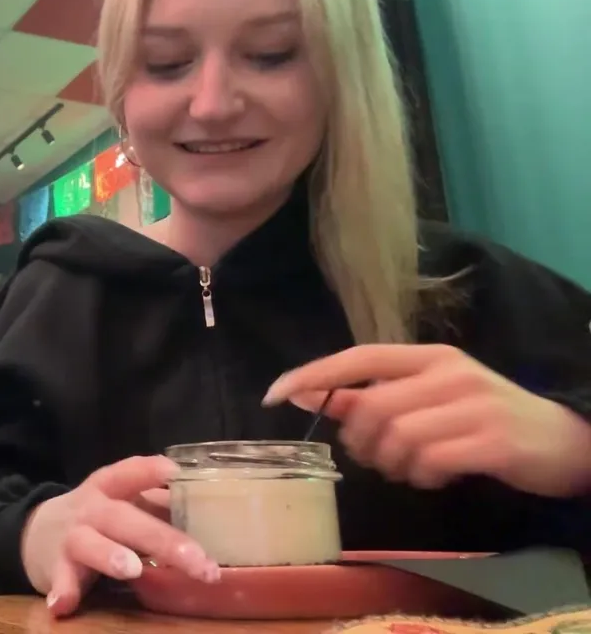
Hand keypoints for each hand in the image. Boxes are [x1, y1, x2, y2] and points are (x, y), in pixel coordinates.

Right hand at [20, 455, 218, 616]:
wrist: (36, 533)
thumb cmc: (97, 518)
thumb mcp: (122, 504)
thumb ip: (158, 508)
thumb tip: (212, 516)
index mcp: (110, 489)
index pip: (129, 473)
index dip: (150, 471)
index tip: (175, 472)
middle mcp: (91, 509)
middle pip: (124, 518)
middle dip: (160, 538)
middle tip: (195, 559)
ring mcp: (72, 537)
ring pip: (89, 543)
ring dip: (109, 555)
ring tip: (132, 570)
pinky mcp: (55, 566)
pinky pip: (60, 578)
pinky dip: (62, 590)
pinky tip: (63, 604)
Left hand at [264, 344, 590, 496]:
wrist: (570, 441)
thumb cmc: (488, 419)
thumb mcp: (431, 400)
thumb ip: (371, 396)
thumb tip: (308, 393)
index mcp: (429, 357)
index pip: (359, 356)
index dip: (313, 374)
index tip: (274, 394)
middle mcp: (449, 373)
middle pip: (373, 407)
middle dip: (361, 442)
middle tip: (377, 460)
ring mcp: (474, 405)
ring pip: (398, 437)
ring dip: (393, 464)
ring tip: (410, 470)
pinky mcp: (493, 440)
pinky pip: (431, 461)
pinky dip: (422, 477)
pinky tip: (434, 478)